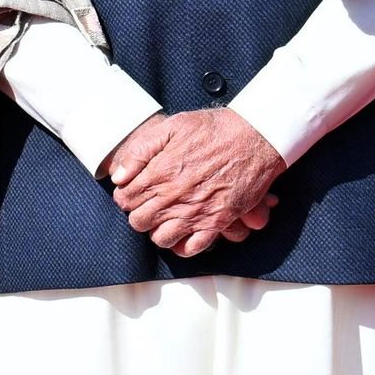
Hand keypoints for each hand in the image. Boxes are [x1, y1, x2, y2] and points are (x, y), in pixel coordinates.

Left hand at [107, 110, 282, 256]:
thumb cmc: (215, 129)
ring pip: (160, 239)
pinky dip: (184, 245)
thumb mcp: (171, 127)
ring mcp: (195, 212)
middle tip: (149, 204)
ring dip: (158, 230)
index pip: (124, 199)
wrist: (256, 137)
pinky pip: (191, 248)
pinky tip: (184, 232)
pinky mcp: (217, 222)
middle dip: (139, 213)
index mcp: (159, 174)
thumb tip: (119, 176)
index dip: (126, 195)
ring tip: (165, 218)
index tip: (133, 191)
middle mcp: (173, 197)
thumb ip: (139, 151)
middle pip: (138, 221)